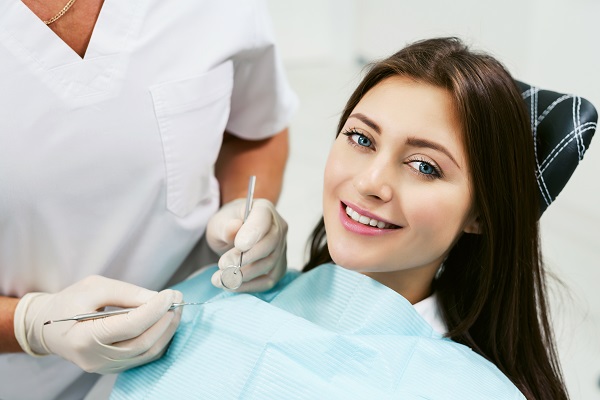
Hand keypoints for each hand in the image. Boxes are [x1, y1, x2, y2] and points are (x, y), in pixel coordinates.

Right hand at [13, 276, 182, 373]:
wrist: (48, 326)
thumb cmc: (69, 302)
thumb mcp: (93, 287)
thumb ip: (125, 293)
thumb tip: (157, 298)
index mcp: (84, 338)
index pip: (129, 327)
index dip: (154, 310)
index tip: (171, 294)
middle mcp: (96, 359)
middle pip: (142, 343)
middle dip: (165, 320)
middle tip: (178, 299)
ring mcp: (105, 367)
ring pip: (147, 352)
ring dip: (166, 330)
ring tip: (175, 308)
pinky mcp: (114, 367)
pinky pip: (144, 356)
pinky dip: (159, 339)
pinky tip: (165, 321)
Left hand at [206, 198, 287, 291]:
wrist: (233, 237)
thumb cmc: (227, 226)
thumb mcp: (219, 222)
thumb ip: (225, 226)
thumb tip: (234, 228)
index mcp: (264, 209)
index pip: (263, 219)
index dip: (253, 233)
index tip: (239, 246)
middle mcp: (278, 228)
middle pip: (270, 244)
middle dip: (246, 258)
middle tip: (223, 265)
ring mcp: (281, 249)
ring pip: (269, 264)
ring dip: (243, 275)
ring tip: (220, 278)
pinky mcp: (278, 268)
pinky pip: (267, 280)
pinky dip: (249, 286)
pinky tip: (231, 285)